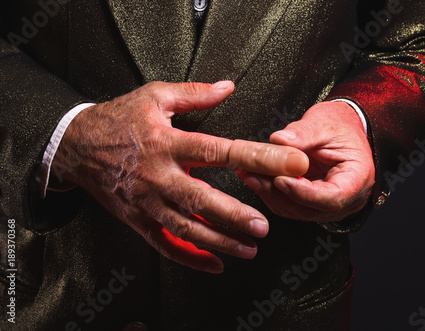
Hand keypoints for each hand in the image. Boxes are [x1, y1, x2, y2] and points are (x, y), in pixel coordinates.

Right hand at [51, 81, 269, 273]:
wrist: (76, 146)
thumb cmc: (119, 119)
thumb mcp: (154, 96)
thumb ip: (194, 95)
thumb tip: (228, 86)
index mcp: (169, 144)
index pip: (220, 151)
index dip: (258, 157)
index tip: (290, 163)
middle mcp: (159, 176)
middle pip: (201, 199)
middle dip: (234, 215)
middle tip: (263, 227)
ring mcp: (147, 202)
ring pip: (185, 227)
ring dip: (218, 241)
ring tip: (248, 249)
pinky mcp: (137, 219)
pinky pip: (164, 243)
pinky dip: (189, 257)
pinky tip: (214, 264)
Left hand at [240, 101, 374, 222]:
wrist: (344, 129)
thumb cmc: (342, 126)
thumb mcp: (324, 123)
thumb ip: (303, 133)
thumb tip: (280, 140)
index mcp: (356, 180)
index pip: (332, 197)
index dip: (303, 192)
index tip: (280, 180)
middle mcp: (344, 199)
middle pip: (308, 208)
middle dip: (277, 193)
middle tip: (253, 175)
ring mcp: (325, 204)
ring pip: (294, 210)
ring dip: (269, 193)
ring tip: (249, 173)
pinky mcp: (309, 202)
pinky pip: (288, 204)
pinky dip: (270, 192)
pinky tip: (255, 176)